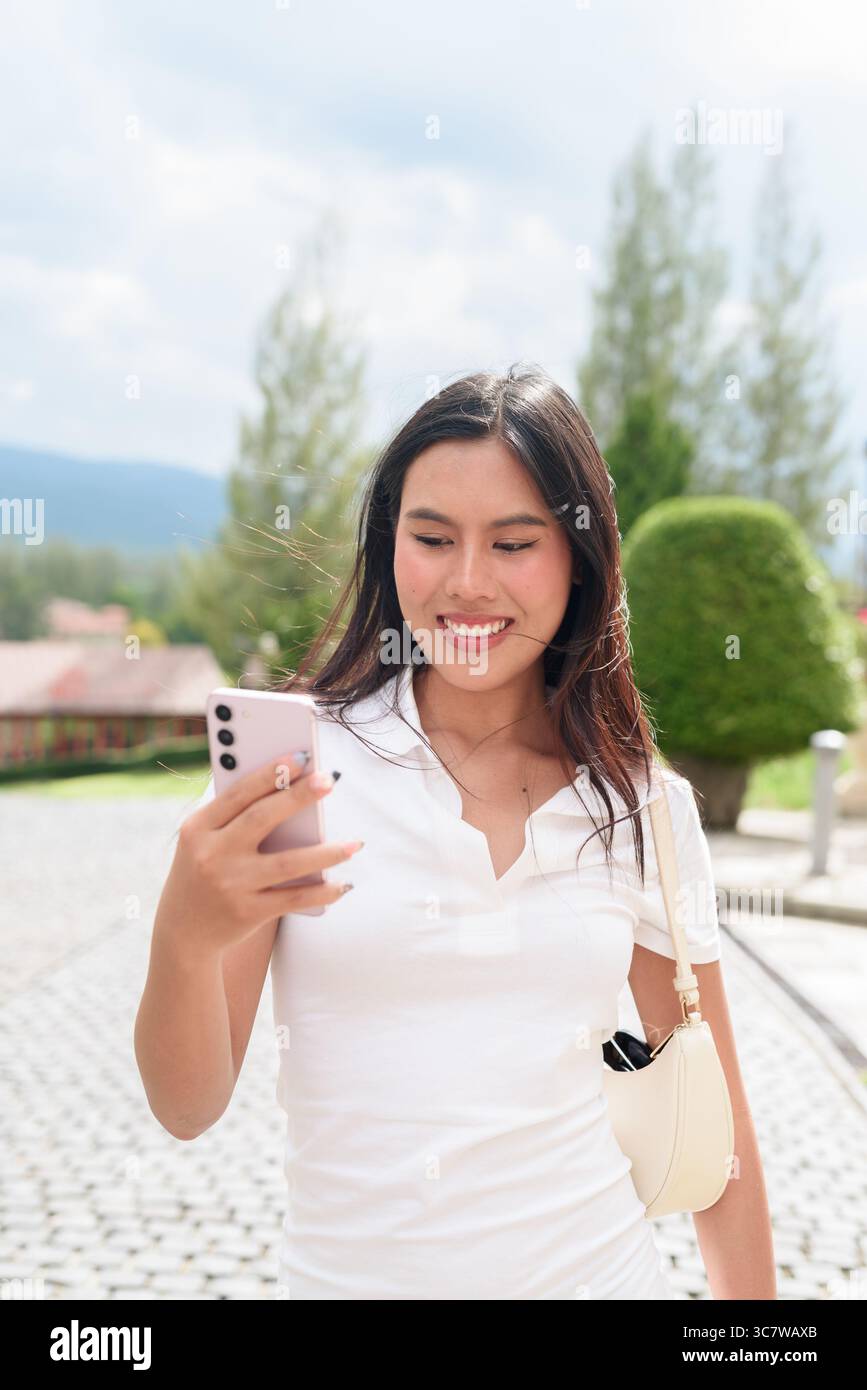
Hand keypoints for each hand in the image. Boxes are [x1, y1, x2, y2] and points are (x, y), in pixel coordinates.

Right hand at [160, 752, 362, 956]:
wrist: (183, 933)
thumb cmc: (203, 873)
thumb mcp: (202, 841)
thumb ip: (235, 817)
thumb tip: (290, 788)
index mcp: (198, 828)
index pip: (238, 794)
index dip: (270, 773)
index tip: (300, 757)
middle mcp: (212, 855)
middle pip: (262, 818)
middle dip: (298, 797)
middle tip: (329, 781)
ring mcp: (231, 885)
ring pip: (287, 863)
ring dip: (326, 853)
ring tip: (354, 844)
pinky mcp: (247, 912)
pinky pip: (293, 898)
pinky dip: (322, 891)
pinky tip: (343, 883)